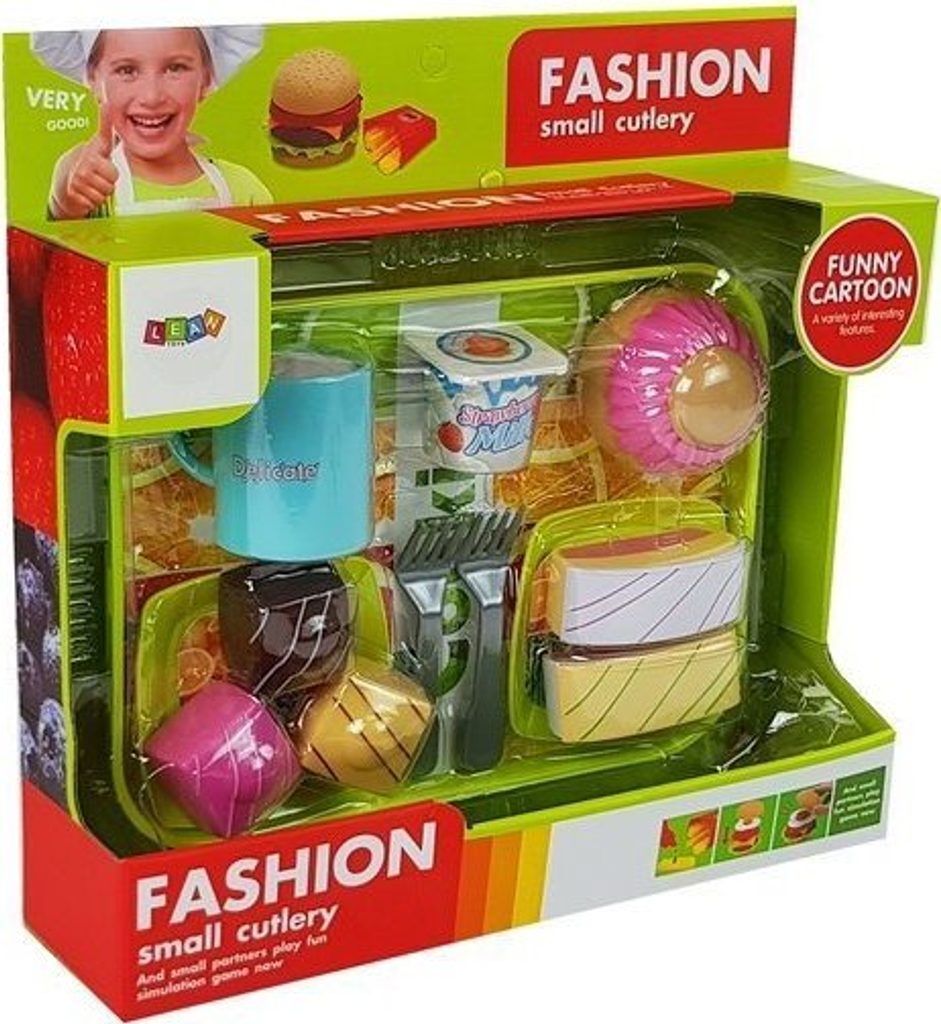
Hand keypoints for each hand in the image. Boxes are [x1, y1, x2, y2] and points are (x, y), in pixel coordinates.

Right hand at [51, 104, 118, 218]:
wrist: (64, 186)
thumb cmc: (86, 167)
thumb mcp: (97, 149)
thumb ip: (105, 133)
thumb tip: (107, 106)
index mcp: (93, 151)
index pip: (104, 137)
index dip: (105, 120)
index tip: (106, 102)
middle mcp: (84, 162)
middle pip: (113, 178)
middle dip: (109, 182)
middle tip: (98, 178)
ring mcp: (78, 178)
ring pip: (106, 192)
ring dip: (101, 193)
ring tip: (92, 186)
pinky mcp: (73, 193)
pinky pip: (95, 202)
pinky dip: (92, 202)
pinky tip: (85, 194)